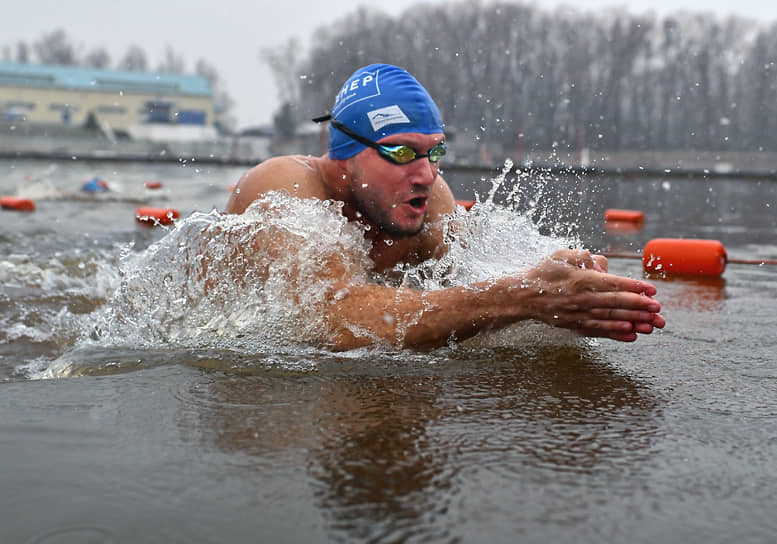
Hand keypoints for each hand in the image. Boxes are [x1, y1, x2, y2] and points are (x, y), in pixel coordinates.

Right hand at [524, 249, 664, 340]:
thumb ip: (584, 257)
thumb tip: (602, 265)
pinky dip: (616, 334)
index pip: (613, 284)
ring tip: (652, 325)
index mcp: (581, 279)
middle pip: (616, 303)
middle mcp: (582, 299)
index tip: (651, 290)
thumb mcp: (562, 255)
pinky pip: (598, 331)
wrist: (522, 297)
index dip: (634, 287)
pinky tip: (631, 335)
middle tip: (658, 309)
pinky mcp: (575, 325)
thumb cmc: (544, 273)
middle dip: (640, 306)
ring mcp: (578, 314)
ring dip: (633, 322)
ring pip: (610, 319)